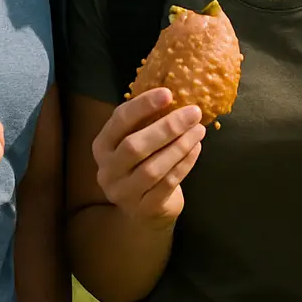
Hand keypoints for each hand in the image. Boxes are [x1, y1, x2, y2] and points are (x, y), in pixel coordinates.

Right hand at [91, 88, 205, 229]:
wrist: (146, 210)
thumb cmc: (143, 164)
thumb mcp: (137, 141)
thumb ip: (147, 121)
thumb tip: (177, 92)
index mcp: (102, 146)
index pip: (119, 120)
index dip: (143, 105)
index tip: (168, 93)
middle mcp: (107, 170)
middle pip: (134, 146)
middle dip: (167, 127)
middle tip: (193, 112)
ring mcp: (123, 193)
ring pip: (153, 168)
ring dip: (180, 146)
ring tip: (199, 129)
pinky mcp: (144, 209)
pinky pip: (167, 184)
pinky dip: (184, 164)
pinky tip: (196, 148)